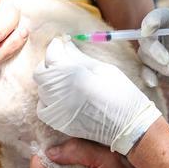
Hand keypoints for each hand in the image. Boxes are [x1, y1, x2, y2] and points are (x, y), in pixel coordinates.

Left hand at [34, 38, 161, 154]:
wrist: (127, 123)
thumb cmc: (120, 92)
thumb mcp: (101, 67)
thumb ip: (78, 56)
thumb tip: (66, 45)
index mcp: (70, 73)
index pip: (52, 54)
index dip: (56, 47)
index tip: (61, 44)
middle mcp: (58, 91)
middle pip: (41, 72)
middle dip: (50, 63)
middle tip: (62, 61)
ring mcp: (56, 109)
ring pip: (41, 89)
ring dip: (49, 81)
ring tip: (63, 80)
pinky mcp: (58, 122)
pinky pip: (42, 108)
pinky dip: (46, 100)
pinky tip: (58, 97)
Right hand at [138, 7, 168, 95]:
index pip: (159, 17)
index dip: (151, 21)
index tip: (149, 29)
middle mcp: (164, 37)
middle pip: (146, 38)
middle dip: (152, 49)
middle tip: (166, 60)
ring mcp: (160, 55)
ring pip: (145, 56)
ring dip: (155, 64)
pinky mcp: (159, 72)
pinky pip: (146, 72)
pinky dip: (146, 76)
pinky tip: (154, 82)